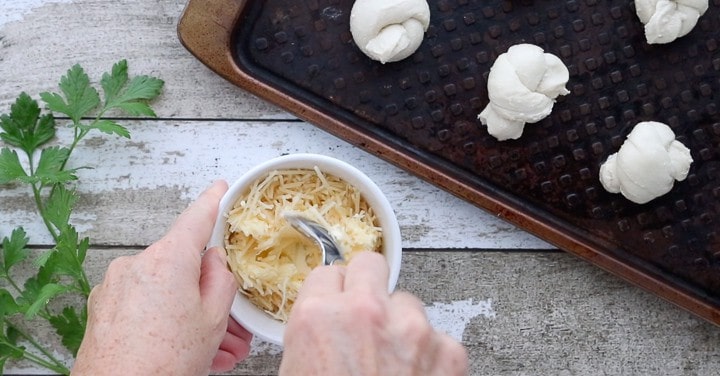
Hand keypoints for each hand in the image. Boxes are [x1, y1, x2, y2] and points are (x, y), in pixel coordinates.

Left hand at [72, 181, 251, 374]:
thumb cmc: (162, 363)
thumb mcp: (212, 319)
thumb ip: (220, 279)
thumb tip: (213, 260)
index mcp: (168, 259)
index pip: (196, 218)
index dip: (213, 201)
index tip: (219, 188)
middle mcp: (137, 264)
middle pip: (183, 267)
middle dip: (208, 295)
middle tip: (230, 327)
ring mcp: (115, 286)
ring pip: (165, 291)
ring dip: (189, 316)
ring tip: (213, 351)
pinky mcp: (103, 307)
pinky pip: (144, 305)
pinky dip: (164, 322)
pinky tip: (181, 349)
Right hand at [278, 252, 467, 375]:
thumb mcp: (296, 375)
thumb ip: (310, 340)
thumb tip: (321, 329)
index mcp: (318, 318)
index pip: (327, 272)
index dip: (331, 293)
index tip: (337, 303)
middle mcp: (367, 312)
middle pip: (370, 264)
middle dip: (366, 286)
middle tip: (366, 315)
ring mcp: (413, 329)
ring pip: (407, 303)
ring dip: (400, 325)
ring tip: (392, 364)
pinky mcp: (449, 351)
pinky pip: (439, 337)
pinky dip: (430, 356)